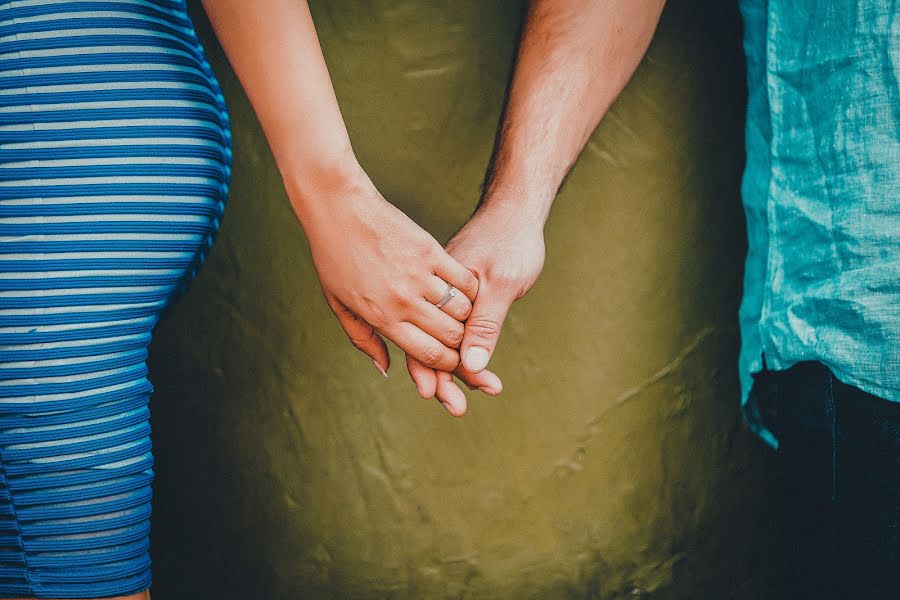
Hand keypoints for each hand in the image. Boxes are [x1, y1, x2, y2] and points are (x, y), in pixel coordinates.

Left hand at [296, 160, 478, 374]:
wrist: (338, 209)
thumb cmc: (334, 257)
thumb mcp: (340, 304)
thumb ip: (364, 339)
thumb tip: (385, 368)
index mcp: (381, 318)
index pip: (428, 353)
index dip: (446, 362)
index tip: (451, 359)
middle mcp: (402, 301)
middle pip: (450, 335)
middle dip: (459, 342)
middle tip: (460, 336)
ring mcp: (418, 276)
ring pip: (461, 309)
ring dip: (466, 315)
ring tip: (461, 313)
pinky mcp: (429, 251)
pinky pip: (463, 280)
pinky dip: (470, 289)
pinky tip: (466, 289)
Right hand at [405, 199, 545, 414]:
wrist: (517, 210)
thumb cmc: (512, 242)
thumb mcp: (503, 284)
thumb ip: (486, 324)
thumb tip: (471, 365)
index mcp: (442, 293)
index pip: (428, 341)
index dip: (433, 372)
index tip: (441, 398)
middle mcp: (441, 296)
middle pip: (432, 345)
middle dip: (444, 379)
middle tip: (457, 409)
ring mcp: (451, 295)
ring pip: (447, 340)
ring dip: (459, 369)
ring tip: (479, 391)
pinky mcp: (463, 295)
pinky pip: (459, 329)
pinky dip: (468, 350)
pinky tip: (477, 368)